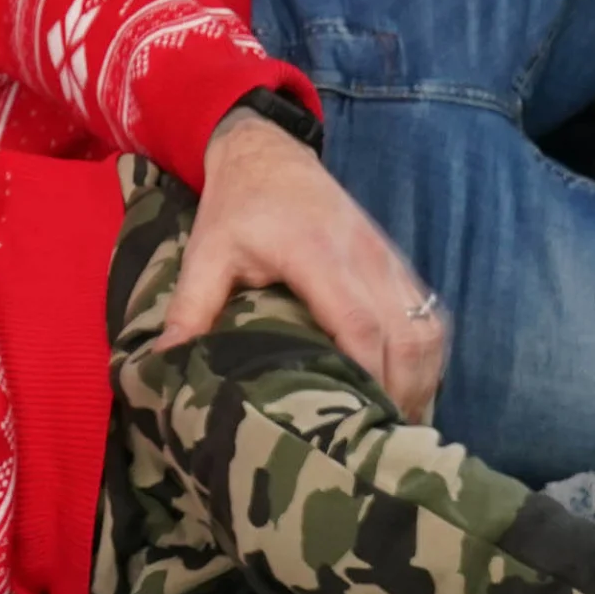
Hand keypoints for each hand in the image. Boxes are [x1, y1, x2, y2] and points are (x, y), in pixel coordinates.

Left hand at [160, 107, 445, 419]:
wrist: (268, 152)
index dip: (367, 373)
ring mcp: (388, 259)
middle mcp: (363, 257)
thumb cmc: (235, 208)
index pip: (357, 321)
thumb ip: (190, 307)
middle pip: (405, 335)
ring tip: (401, 426)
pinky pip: (430, 316)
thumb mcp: (205, 253)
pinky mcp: (398, 263)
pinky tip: (413, 391)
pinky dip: (429, 358)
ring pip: (427, 328)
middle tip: (384, 440)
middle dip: (403, 392)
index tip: (361, 418)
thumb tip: (163, 363)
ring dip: (423, 379)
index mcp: (315, 254)